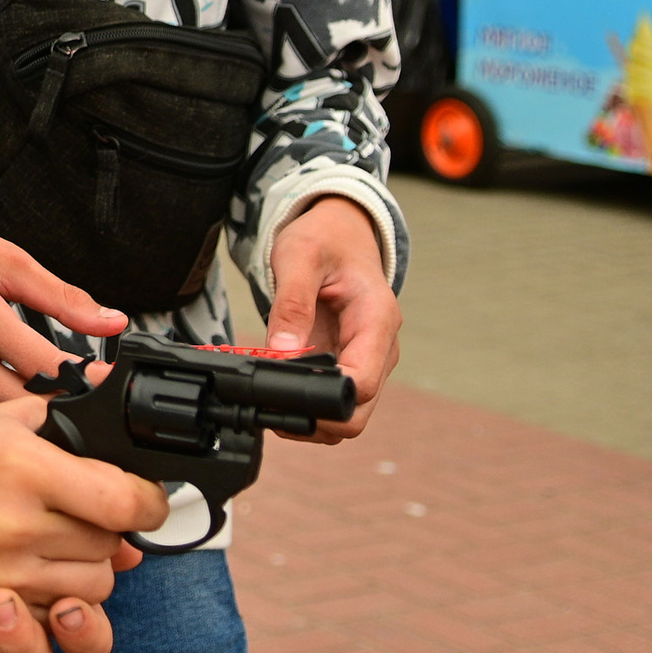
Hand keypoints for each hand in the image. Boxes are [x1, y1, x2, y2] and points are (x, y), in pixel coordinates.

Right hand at [0, 185, 127, 411]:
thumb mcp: (6, 257)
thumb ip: (62, 296)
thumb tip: (111, 321)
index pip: (45, 368)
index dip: (84, 380)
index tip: (105, 377)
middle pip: (22, 404)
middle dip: (60, 402)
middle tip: (83, 390)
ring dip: (27, 409)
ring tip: (49, 389)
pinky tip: (6, 386)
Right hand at [0, 395, 165, 620]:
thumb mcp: (11, 417)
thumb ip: (78, 423)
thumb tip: (136, 443)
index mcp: (23, 469)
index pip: (124, 502)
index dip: (148, 500)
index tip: (144, 497)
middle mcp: (13, 526)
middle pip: (113, 547)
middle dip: (109, 528)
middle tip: (79, 508)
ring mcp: (0, 575)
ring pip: (94, 590)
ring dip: (88, 567)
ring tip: (56, 541)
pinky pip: (57, 624)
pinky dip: (60, 604)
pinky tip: (45, 576)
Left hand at [264, 196, 400, 440]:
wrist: (339, 234)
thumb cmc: (324, 239)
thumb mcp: (299, 257)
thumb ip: (291, 305)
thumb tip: (282, 351)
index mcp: (377, 320)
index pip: (364, 382)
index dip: (327, 397)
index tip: (288, 391)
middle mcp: (380, 348)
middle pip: (359, 412)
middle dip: (316, 418)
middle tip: (271, 402)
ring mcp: (367, 360)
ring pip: (347, 416)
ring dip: (311, 419)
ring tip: (270, 397)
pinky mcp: (350, 366)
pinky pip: (334, 401)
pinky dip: (309, 407)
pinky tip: (280, 392)